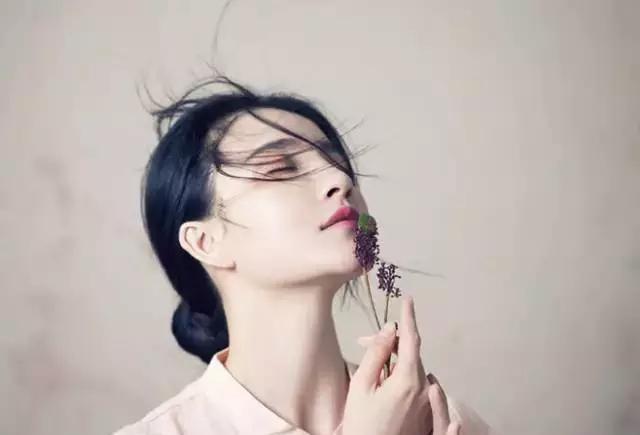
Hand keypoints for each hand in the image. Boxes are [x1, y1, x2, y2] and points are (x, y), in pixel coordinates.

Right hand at [342, 296, 460, 434]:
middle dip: (390, 343)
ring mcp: (426, 404)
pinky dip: (401, 378)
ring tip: (371, 371)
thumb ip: (377, 354)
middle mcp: (424, 390)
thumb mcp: (361, 386)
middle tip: (363, 342)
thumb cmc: (363, 426)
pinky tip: (385, 386)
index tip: (408, 299)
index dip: (408, 316)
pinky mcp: (425, 414)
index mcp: (409, 380)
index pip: (411, 338)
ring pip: (412, 369)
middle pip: (411, 354)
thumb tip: (390, 330)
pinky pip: (416, 386)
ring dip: (394, 362)